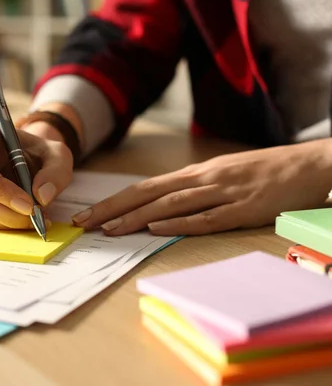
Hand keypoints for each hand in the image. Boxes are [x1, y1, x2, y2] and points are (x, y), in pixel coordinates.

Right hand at [0, 121, 73, 228]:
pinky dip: (8, 224)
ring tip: (36, 217)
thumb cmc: (41, 153)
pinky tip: (26, 218)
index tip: (28, 204)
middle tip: (36, 215)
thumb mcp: (58, 155)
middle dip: (8, 212)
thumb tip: (42, 197)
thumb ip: (55, 172)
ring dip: (10, 221)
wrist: (32, 160)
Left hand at [72, 140, 331, 235]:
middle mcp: (203, 179)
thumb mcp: (221, 175)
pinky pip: (209, 217)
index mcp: (196, 173)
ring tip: (110, 230)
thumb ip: (192, 189)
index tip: (88, 213)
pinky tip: (158, 229)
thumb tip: (159, 205)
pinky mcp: (246, 208)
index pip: (145, 187)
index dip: (114, 201)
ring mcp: (224, 193)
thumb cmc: (263, 171)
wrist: (310, 164)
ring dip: (137, 217)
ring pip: (171, 205)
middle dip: (113, 209)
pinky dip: (181, 223)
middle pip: (148, 193)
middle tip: (84, 223)